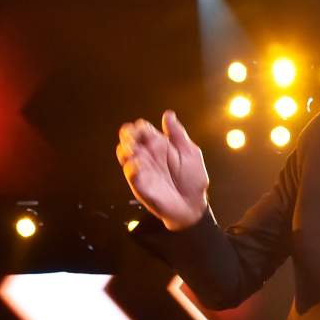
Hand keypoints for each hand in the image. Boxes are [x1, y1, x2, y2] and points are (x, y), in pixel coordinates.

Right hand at [116, 110, 208, 230]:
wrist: (194, 205)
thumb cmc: (193, 180)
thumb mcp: (190, 153)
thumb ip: (178, 134)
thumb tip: (168, 114)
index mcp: (159, 145)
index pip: (142, 130)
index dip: (140, 127)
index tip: (143, 128)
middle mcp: (148, 156)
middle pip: (128, 139)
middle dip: (128, 134)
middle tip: (133, 135)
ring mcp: (142, 170)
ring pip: (124, 154)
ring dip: (125, 148)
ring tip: (133, 148)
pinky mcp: (141, 185)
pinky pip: (131, 174)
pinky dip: (131, 168)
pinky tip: (138, 164)